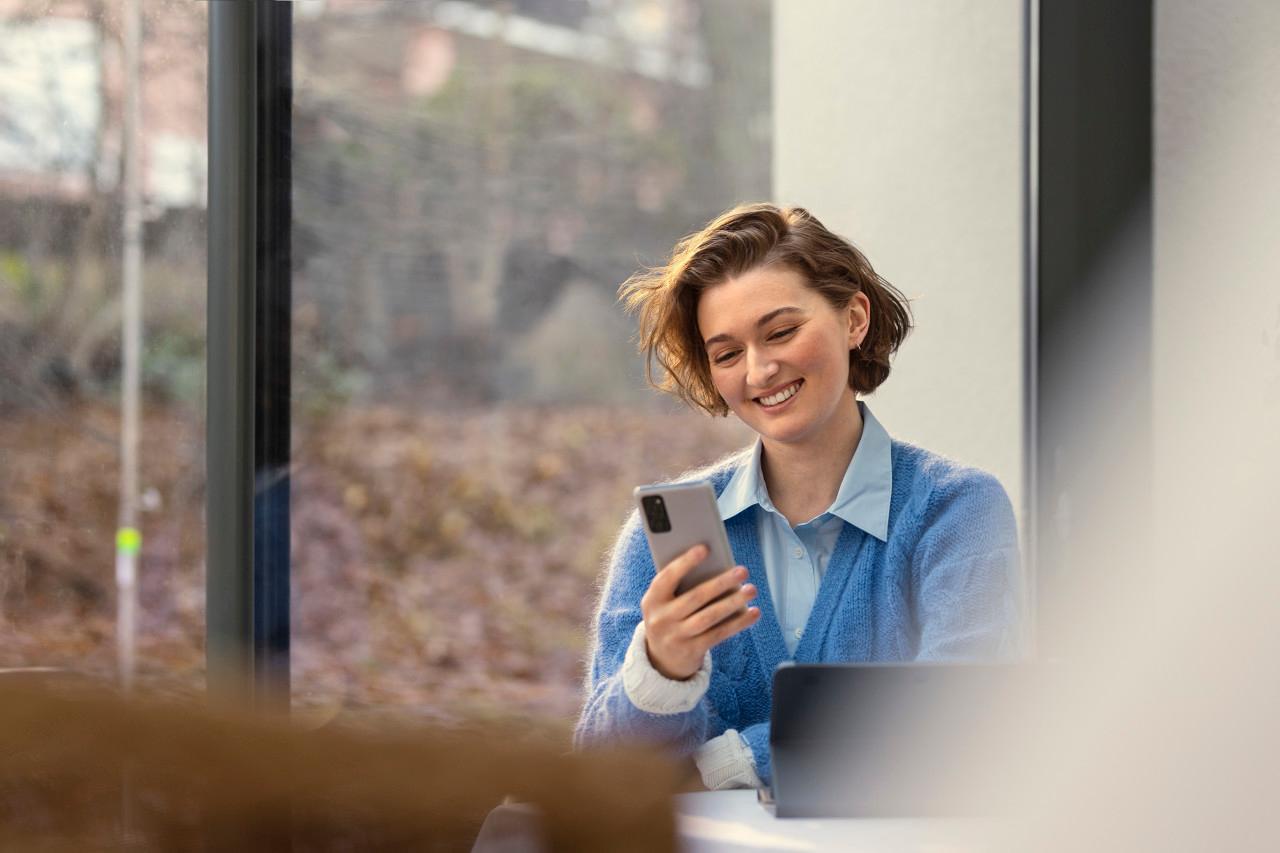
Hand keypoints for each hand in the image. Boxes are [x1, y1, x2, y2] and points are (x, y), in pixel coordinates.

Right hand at [640, 544, 760, 679]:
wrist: (661, 658)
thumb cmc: (670, 616)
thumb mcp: (665, 602)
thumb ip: (681, 585)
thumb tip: (716, 566)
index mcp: (652, 599)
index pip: (667, 577)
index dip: (685, 562)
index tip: (704, 548)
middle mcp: (661, 619)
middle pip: (695, 597)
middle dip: (720, 582)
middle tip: (742, 571)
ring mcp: (676, 636)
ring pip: (709, 617)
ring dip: (732, 602)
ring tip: (751, 590)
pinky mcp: (691, 650)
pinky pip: (719, 634)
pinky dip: (738, 623)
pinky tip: (753, 612)